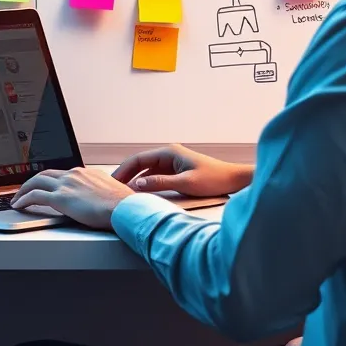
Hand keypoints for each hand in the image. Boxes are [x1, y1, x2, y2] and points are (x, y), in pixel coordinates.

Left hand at [9, 167, 133, 229]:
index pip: (62, 173)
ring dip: (23, 190)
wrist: (124, 208)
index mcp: (86, 173)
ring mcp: (66, 184)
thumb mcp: (110, 194)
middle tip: (24, 190)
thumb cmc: (122, 204)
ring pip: (36, 181)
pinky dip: (23, 199)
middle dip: (32, 182)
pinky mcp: (61, 197)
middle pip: (45, 174)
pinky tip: (18, 205)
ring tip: (17, 198)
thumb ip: (100, 194)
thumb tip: (100, 202)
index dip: (50, 181)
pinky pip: (35, 196)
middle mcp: (74, 174)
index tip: (44, 186)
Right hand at [112, 144, 253, 197]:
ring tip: (123, 192)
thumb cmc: (213, 179)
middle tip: (113, 188)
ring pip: (147, 170)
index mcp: (169, 152)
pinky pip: (156, 176)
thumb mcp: (185, 183)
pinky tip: (141, 193)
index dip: (124, 170)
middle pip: (141, 163)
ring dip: (136, 180)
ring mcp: (173, 163)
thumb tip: (137, 184)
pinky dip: (146, 183)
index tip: (112, 182)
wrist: (233, 179)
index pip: (139, 159)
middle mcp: (169, 155)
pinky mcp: (177, 171)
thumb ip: (160, 183)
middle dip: (126, 175)